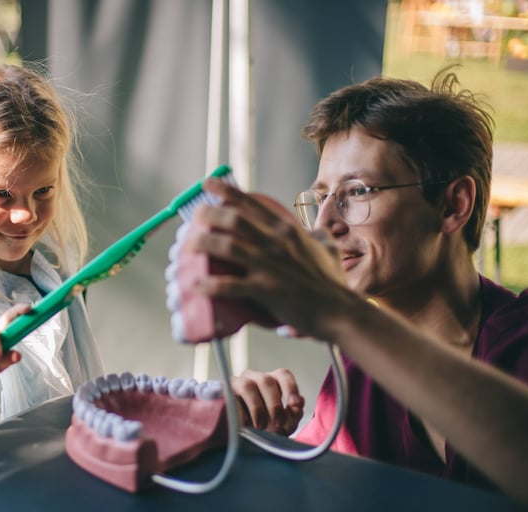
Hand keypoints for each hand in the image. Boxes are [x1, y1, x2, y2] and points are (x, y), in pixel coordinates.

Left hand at [184, 177, 348, 339]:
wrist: (340, 312)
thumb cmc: (333, 283)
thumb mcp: (329, 249)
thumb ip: (321, 232)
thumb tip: (325, 216)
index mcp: (287, 231)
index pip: (253, 204)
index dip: (227, 191)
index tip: (207, 184)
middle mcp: (276, 243)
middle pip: (234, 220)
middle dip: (208, 214)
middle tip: (193, 217)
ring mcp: (270, 266)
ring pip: (227, 246)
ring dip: (203, 244)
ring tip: (187, 246)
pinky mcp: (266, 290)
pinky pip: (231, 285)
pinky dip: (210, 285)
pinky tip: (195, 285)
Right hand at [231, 368, 304, 434]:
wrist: (237, 436)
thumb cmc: (264, 427)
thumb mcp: (283, 425)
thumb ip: (293, 414)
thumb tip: (299, 403)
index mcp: (271, 380)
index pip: (283, 375)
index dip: (291, 388)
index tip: (295, 405)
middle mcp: (254, 378)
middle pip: (266, 380)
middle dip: (275, 403)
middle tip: (278, 423)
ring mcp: (236, 383)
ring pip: (248, 386)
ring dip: (257, 408)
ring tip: (261, 426)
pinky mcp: (222, 393)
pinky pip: (231, 398)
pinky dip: (240, 412)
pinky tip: (245, 424)